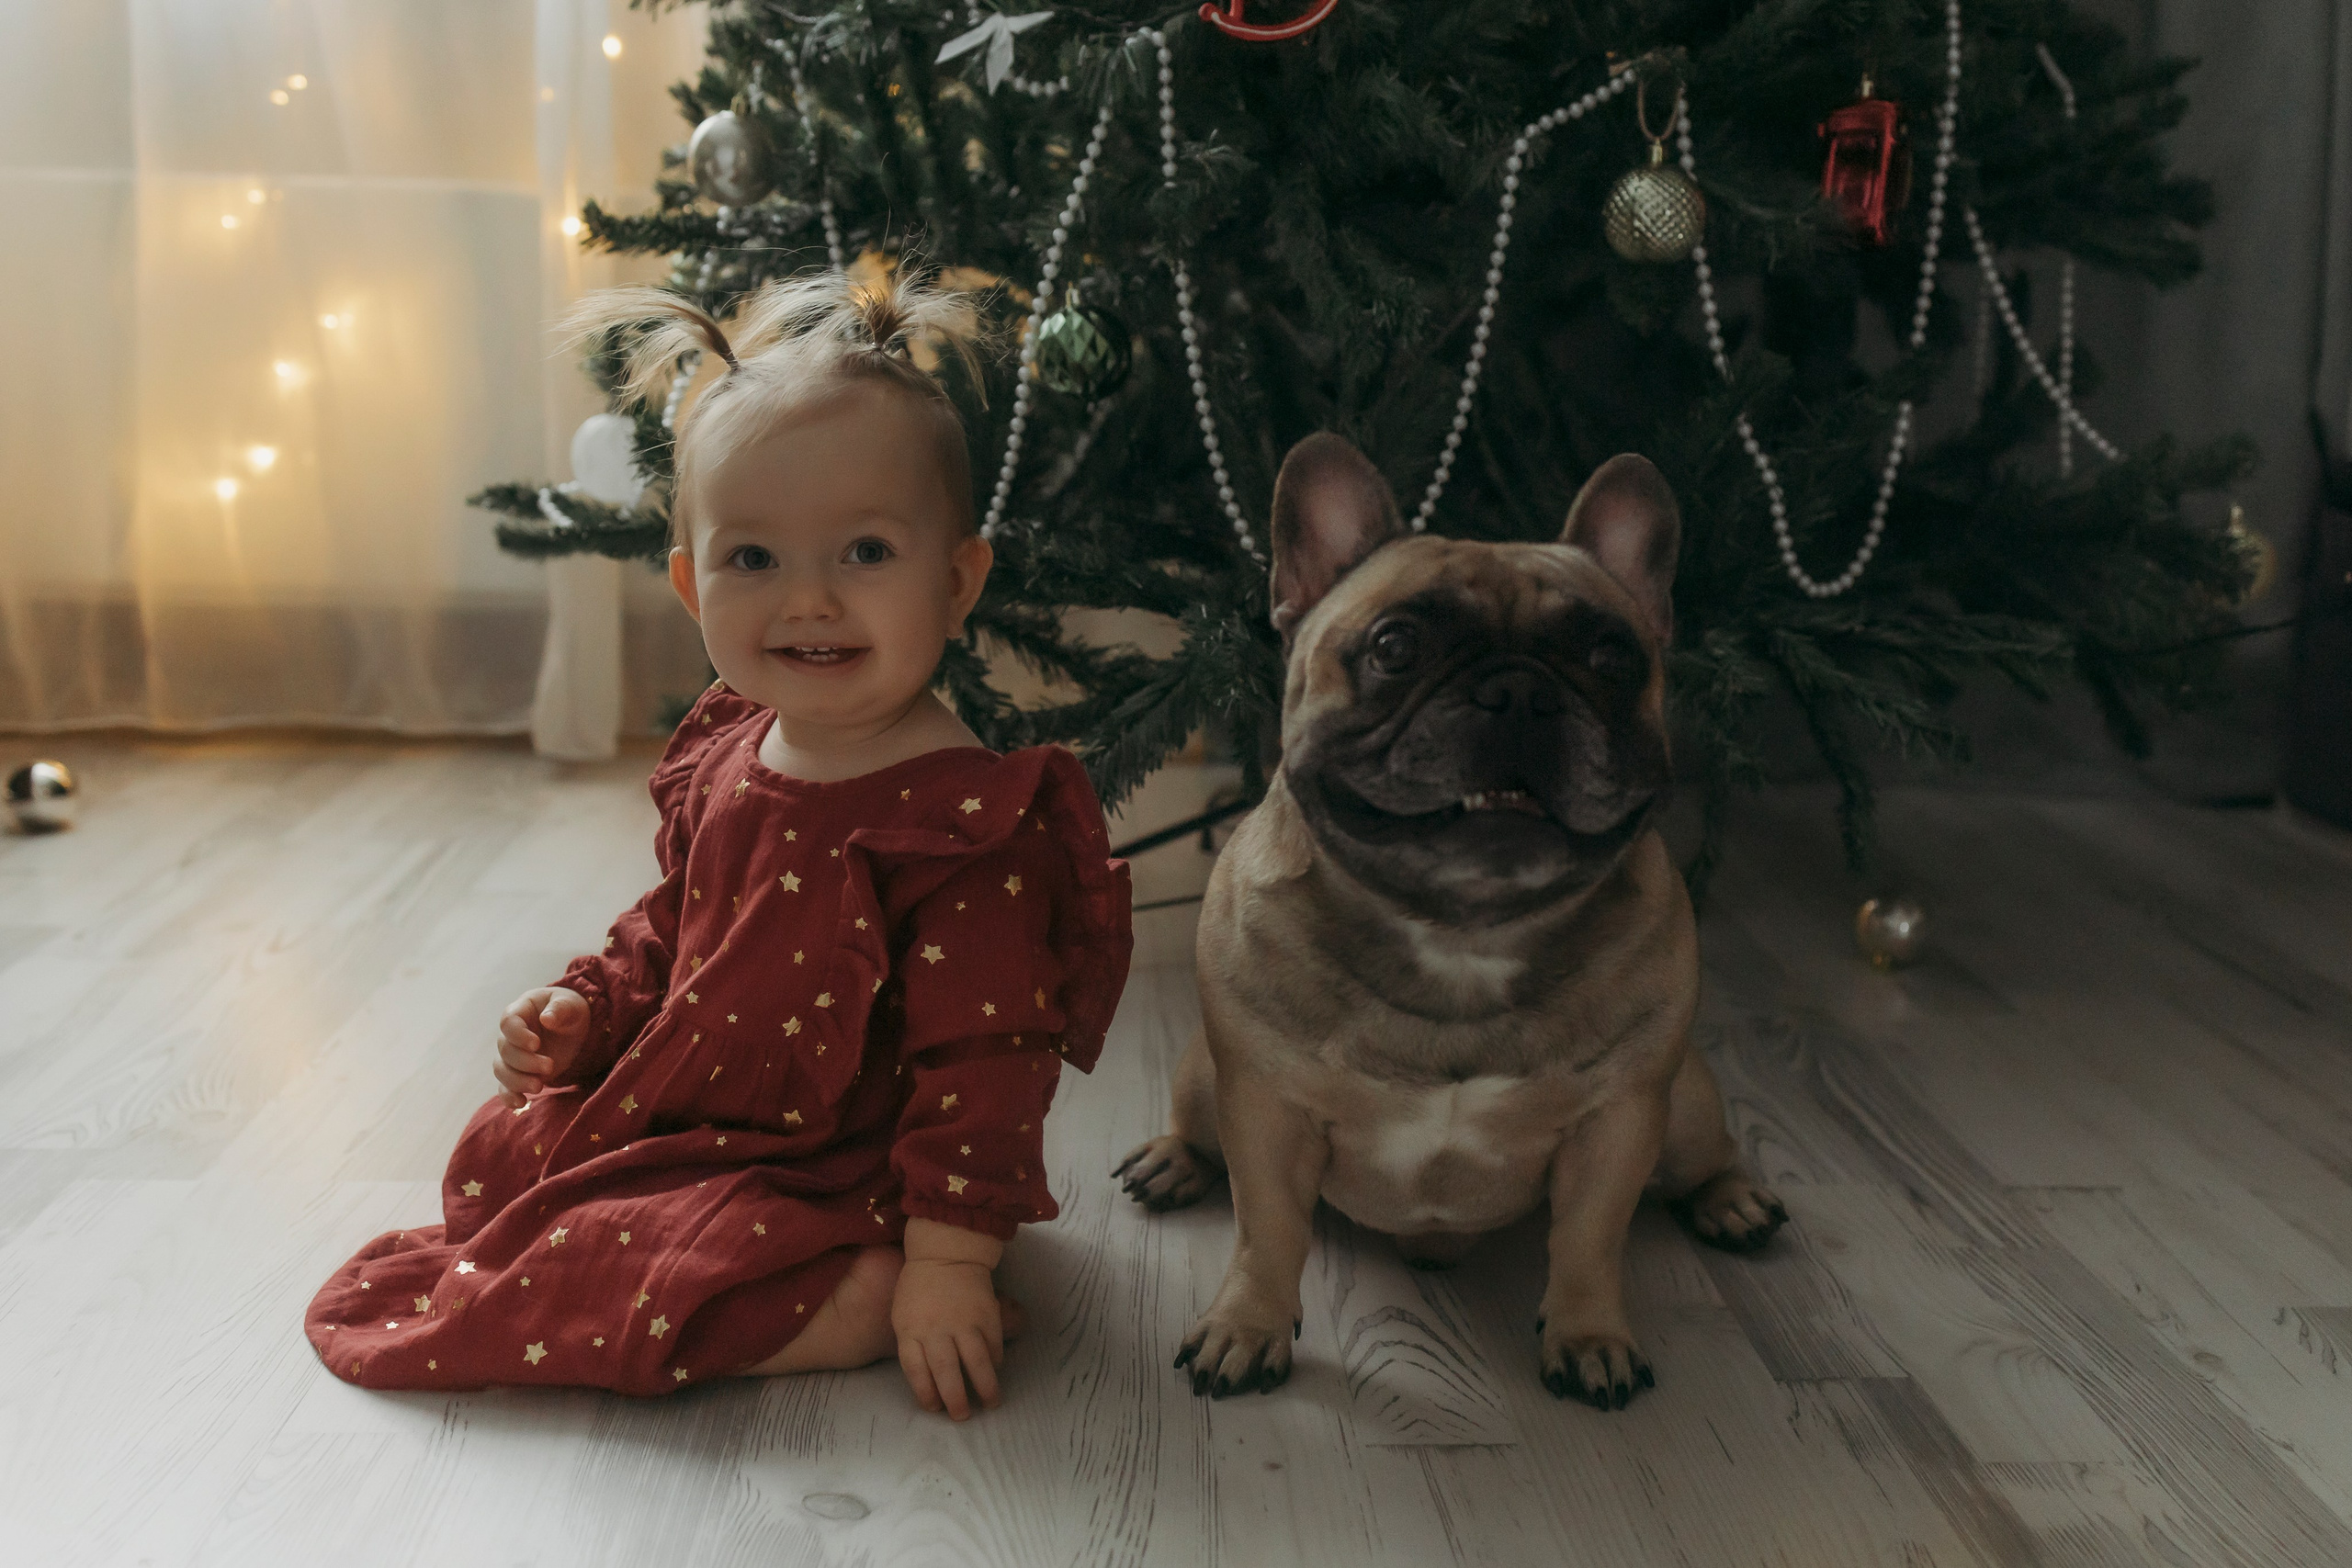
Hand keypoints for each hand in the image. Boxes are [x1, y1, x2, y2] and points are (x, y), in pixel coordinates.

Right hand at [493, 986, 589, 1107]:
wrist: (571, 1029)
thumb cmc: (569, 1011)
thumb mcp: (571, 1005)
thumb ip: (560, 1008)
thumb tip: (547, 1019)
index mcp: (520, 1012)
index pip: (508, 1023)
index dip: (518, 1035)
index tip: (536, 1044)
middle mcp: (509, 1035)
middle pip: (505, 1051)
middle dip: (525, 1062)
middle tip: (549, 1066)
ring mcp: (512, 1056)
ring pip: (502, 1071)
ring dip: (517, 1081)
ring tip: (539, 1086)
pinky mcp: (518, 1074)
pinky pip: (504, 1087)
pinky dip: (509, 1096)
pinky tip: (521, 1102)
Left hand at [891, 1256, 1004, 1419]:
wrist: (945, 1252)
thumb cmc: (917, 1287)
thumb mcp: (902, 1315)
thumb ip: (912, 1344)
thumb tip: (927, 1379)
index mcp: (910, 1331)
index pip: (917, 1372)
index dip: (926, 1394)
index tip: (934, 1407)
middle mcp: (937, 1330)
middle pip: (947, 1373)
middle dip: (956, 1400)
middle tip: (962, 1416)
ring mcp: (964, 1321)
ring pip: (977, 1362)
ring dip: (986, 1387)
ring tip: (991, 1403)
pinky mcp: (986, 1314)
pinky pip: (993, 1344)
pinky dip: (996, 1361)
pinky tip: (995, 1370)